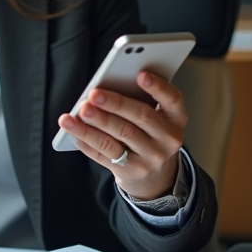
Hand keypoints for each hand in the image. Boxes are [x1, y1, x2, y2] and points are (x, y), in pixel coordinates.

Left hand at [57, 70, 186, 199]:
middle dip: (115, 104)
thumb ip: (141, 101)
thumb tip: (108, 86)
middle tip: (93, 94)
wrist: (156, 177)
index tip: (140, 74)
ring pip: (119, 137)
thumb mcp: (157, 119)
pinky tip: (74, 129)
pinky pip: (104, 154)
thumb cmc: (150, 134)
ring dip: (96, 122)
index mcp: (176, 119)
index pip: (172, 100)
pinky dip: (87, 139)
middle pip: (141, 117)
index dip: (158, 87)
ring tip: (80, 110)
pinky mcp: (131, 171)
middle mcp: (168, 140)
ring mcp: (150, 159)